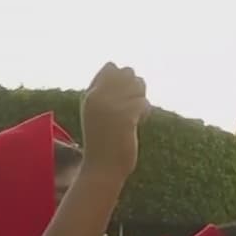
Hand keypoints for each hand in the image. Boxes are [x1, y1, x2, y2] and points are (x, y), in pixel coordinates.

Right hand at [81, 63, 148, 181]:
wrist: (102, 168)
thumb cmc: (104, 143)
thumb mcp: (101, 114)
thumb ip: (109, 96)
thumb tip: (131, 76)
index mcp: (90, 95)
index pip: (111, 68)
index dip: (123, 79)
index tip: (122, 98)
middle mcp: (98, 97)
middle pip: (127, 72)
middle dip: (135, 86)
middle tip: (132, 107)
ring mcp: (110, 106)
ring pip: (138, 85)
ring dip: (141, 98)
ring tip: (135, 116)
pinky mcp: (125, 117)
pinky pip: (143, 102)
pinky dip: (145, 112)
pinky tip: (139, 123)